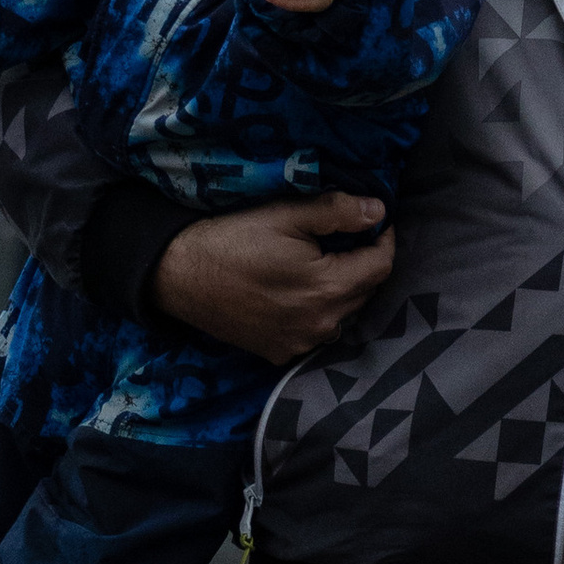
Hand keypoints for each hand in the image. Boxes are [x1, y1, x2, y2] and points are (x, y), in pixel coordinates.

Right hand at [153, 191, 394, 361]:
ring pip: (342, 315)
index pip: (380, 266)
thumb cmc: (232, 240)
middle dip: (363, 264)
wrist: (179, 276)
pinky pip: (315, 333)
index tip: (375, 222)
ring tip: (322, 266)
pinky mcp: (279, 353)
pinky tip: (297, 294)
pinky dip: (317, 313)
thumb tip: (378, 211)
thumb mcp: (286, 214)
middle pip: (365, 292)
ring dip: (342, 291)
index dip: (384, 240)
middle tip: (346, 239)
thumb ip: (337, 213)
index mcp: (327, 289)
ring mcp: (299, 344)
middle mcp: (320, 325)